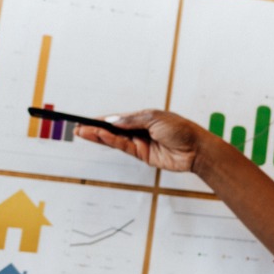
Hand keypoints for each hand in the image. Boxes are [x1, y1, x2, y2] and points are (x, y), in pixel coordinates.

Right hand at [76, 109, 203, 172]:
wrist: (196, 148)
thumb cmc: (180, 129)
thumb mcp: (155, 118)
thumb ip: (132, 120)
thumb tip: (113, 121)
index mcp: (142, 118)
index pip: (117, 119)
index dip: (101, 120)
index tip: (85, 119)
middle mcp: (139, 130)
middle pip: (113, 130)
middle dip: (95, 129)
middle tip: (77, 128)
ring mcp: (140, 143)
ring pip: (115, 140)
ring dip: (99, 136)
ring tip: (83, 132)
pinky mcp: (143, 155)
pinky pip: (123, 147)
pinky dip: (111, 142)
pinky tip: (100, 137)